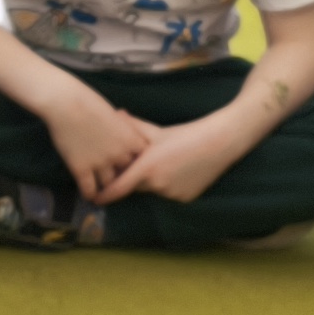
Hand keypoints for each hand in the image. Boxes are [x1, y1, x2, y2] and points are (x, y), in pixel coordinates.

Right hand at [44, 90, 157, 204]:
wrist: (65, 102)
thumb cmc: (88, 101)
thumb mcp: (113, 115)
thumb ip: (120, 131)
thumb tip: (121, 138)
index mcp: (130, 139)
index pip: (142, 158)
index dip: (136, 161)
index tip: (131, 163)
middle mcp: (119, 154)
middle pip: (128, 174)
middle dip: (123, 175)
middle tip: (117, 179)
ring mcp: (100, 163)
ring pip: (110, 185)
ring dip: (107, 187)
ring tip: (104, 193)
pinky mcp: (81, 169)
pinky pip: (89, 189)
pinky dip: (89, 194)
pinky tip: (89, 195)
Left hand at [105, 112, 243, 204]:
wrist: (219, 143)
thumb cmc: (186, 134)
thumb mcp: (156, 131)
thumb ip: (133, 127)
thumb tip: (116, 115)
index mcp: (147, 168)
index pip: (119, 188)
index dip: (105, 195)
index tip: (94, 198)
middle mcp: (157, 185)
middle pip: (137, 186)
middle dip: (136, 177)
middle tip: (146, 162)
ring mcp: (172, 194)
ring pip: (154, 190)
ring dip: (154, 180)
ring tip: (170, 161)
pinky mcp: (185, 199)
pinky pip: (170, 194)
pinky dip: (170, 185)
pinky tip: (181, 169)